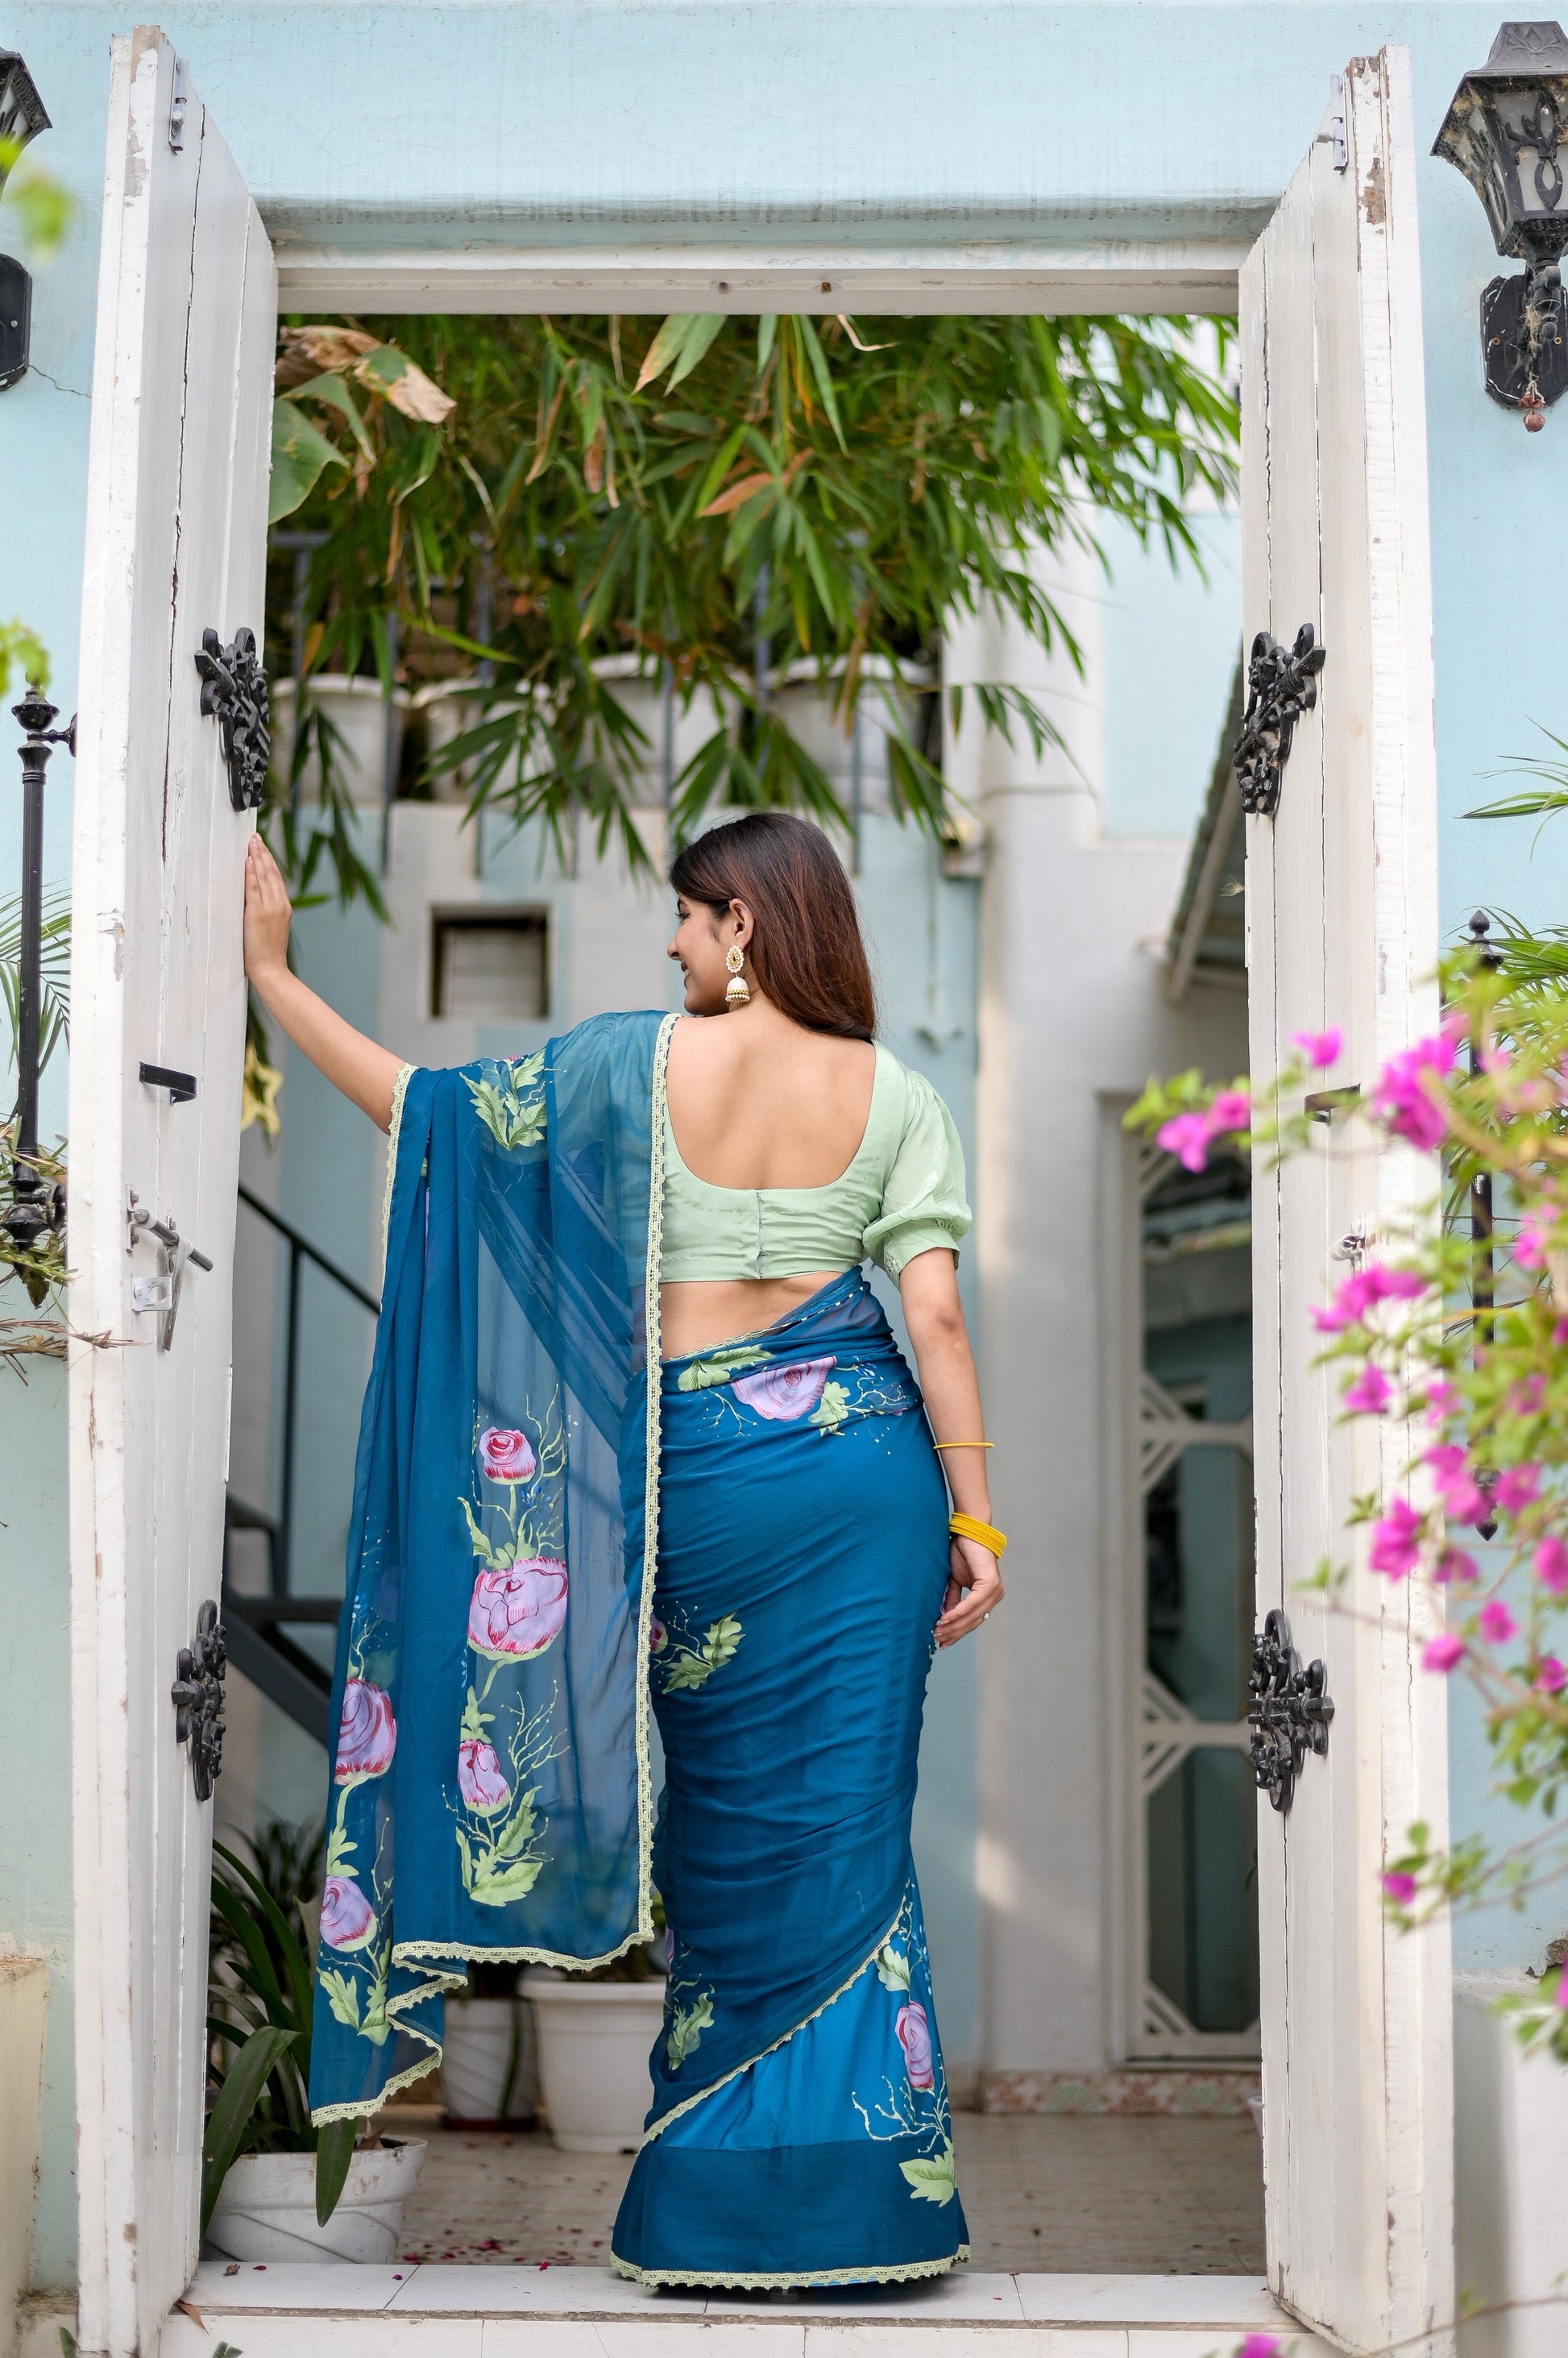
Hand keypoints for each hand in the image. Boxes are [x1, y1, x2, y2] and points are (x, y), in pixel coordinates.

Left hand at [244, 833, 292, 986]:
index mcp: (284, 907)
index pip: (276, 878)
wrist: (270, 970)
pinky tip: (247, 860)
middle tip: (255, 836)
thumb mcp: (272, 929)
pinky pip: (254, 888)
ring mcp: (270, 908)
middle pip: (271, 873)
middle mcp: (280, 905)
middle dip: (263, 853)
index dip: (269, 860)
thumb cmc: (267, 954)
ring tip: (251, 842)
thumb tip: (253, 899)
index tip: (262, 847)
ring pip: (264, 876)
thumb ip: (267, 912)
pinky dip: (251, 872)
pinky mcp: (258, 913)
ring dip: (257, 857)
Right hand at [935, 1534, 1002, 1646]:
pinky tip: (945, 1618)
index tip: (942, 1642)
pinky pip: (972, 1603)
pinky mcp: (990, 1584)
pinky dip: (958, 1612)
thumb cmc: (962, 1553)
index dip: (958, 1633)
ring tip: (937, 1630)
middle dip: (954, 1632)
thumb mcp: (954, 1581)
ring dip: (954, 1625)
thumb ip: (952, 1599)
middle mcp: (995, 1596)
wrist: (967, 1532)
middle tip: (937, 1639)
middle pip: (973, 1621)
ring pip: (973, 1615)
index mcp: (988, 1596)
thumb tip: (944, 1619)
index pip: (973, 1621)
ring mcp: (994, 1591)